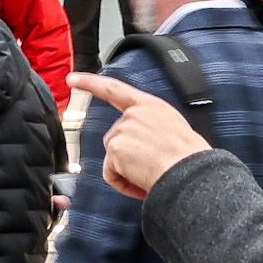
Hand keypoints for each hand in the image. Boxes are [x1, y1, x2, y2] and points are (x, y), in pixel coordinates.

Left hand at [77, 71, 212, 199]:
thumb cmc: (190, 159)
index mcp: (151, 106)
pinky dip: (123, 184)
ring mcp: (123, 129)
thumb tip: (139, 146)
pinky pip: (111, 174)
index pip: (116, 90)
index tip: (72, 79)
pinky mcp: (116, 148)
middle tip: (152, 168)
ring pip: (113, 158)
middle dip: (126, 157)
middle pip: (114, 138)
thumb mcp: (173, 130)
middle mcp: (135, 113)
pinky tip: (142, 183)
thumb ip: (151, 129)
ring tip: (151, 175)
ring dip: (127, 171)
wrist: (191, 172)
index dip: (91, 83)